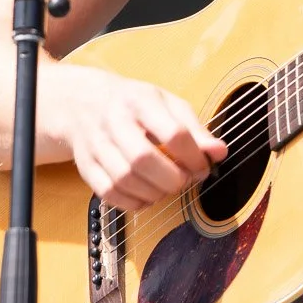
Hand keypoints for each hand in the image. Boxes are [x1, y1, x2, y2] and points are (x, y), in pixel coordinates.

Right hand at [50, 67, 227, 211]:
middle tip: (184, 180)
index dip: (194, 156)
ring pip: (124, 179)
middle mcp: (114, 121)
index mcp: (140, 100)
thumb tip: (220, 153)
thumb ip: (195, 129)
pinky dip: (132, 202)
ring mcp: (96, 144)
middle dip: (172, 178)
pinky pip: (108, 193)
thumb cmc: (134, 105)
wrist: (83, 102)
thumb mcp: (167, 104)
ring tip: (166, 187)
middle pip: (143, 158)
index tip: (203, 166)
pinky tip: (146, 195)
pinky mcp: (86, 166)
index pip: (172, 132)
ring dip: (153, 192)